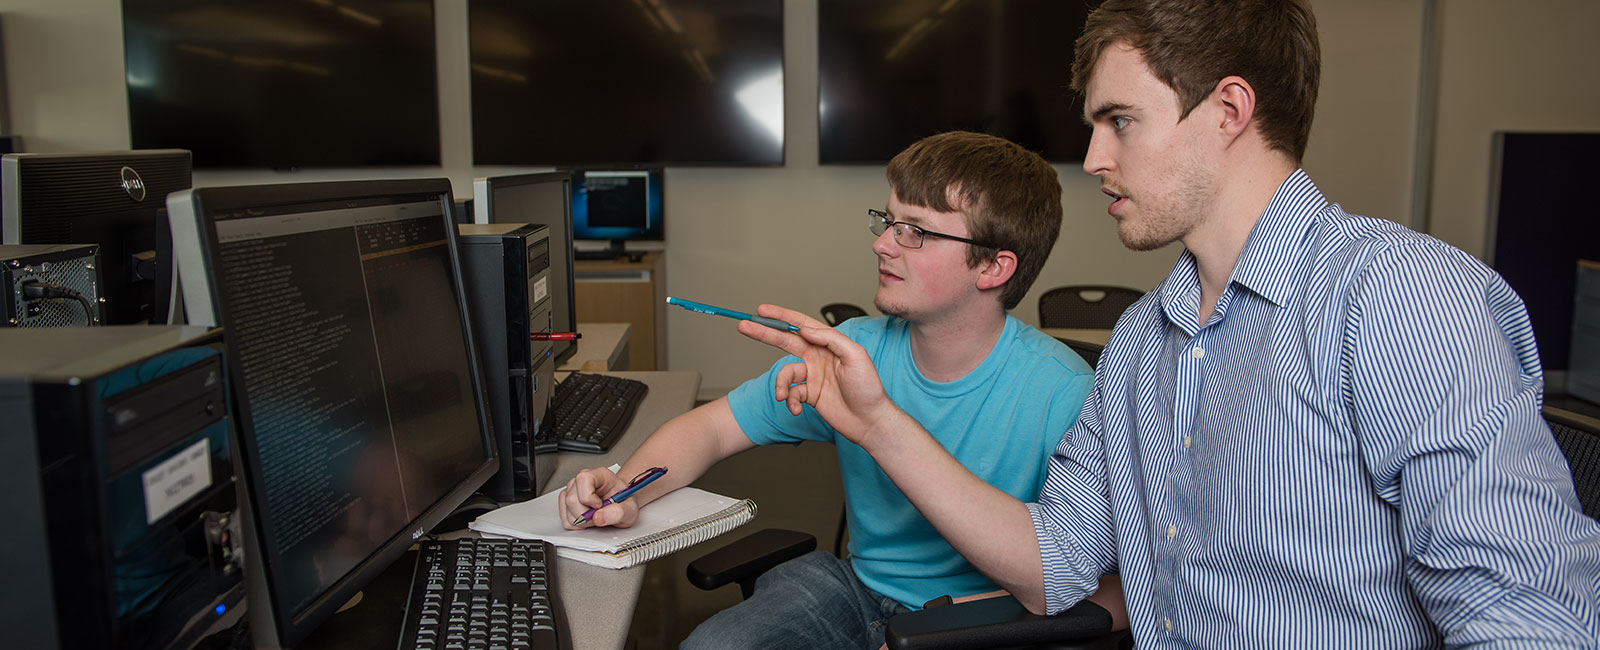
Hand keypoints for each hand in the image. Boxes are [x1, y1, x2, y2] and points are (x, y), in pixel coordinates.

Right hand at [558, 466, 638, 528]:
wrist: (621, 504)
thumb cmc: (624, 502)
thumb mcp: (630, 509)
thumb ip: (619, 512)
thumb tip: (599, 517)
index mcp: (600, 475)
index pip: (583, 479)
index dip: (588, 497)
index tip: (599, 506)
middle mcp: (583, 480)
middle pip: (572, 499)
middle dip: (586, 514)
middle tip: (600, 515)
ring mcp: (572, 490)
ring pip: (567, 510)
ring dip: (582, 520)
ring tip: (595, 516)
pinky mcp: (566, 502)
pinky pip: (565, 518)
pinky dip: (577, 524)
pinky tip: (588, 518)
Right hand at [735, 304, 904, 447]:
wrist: (870, 421)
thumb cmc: (868, 388)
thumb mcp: (855, 356)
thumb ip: (831, 339)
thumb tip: (806, 329)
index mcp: (829, 344)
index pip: (801, 325)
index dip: (781, 316)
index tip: (762, 310)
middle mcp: (818, 357)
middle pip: (786, 341)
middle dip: (764, 333)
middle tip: (744, 326)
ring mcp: (813, 376)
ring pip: (785, 374)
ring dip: (780, 385)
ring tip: (781, 396)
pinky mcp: (809, 395)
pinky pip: (791, 394)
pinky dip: (790, 401)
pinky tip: (796, 409)